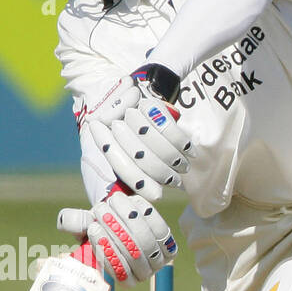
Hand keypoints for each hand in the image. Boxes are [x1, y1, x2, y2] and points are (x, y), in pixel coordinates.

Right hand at [58, 190, 176, 285]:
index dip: (106, 249)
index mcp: (123, 280)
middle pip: (133, 254)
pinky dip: (146, 214)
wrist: (126, 219)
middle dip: (116, 229)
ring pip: (146, 240)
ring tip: (114, 201)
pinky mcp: (170, 245)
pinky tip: (133, 201)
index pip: (119, 270)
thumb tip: (57, 232)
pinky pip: (159, 229)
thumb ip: (74, 227)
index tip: (92, 227)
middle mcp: (143, 275)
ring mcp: (159, 262)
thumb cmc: (101, 227)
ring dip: (128, 218)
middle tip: (100, 208)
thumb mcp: (84, 228)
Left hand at [81, 65, 193, 202]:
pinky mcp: (146, 101)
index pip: (121, 164)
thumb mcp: (123, 155)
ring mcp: (129, 111)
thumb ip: (132, 174)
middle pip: (139, 155)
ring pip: (154, 142)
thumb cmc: (130, 135)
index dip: (140, 182)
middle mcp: (111, 124)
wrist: (132, 94)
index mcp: (101, 139)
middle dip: (161, 172)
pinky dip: (181, 141)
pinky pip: (167, 125)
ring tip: (185, 167)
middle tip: (177, 182)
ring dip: (173, 158)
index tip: (157, 196)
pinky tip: (190, 151)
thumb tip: (152, 197)